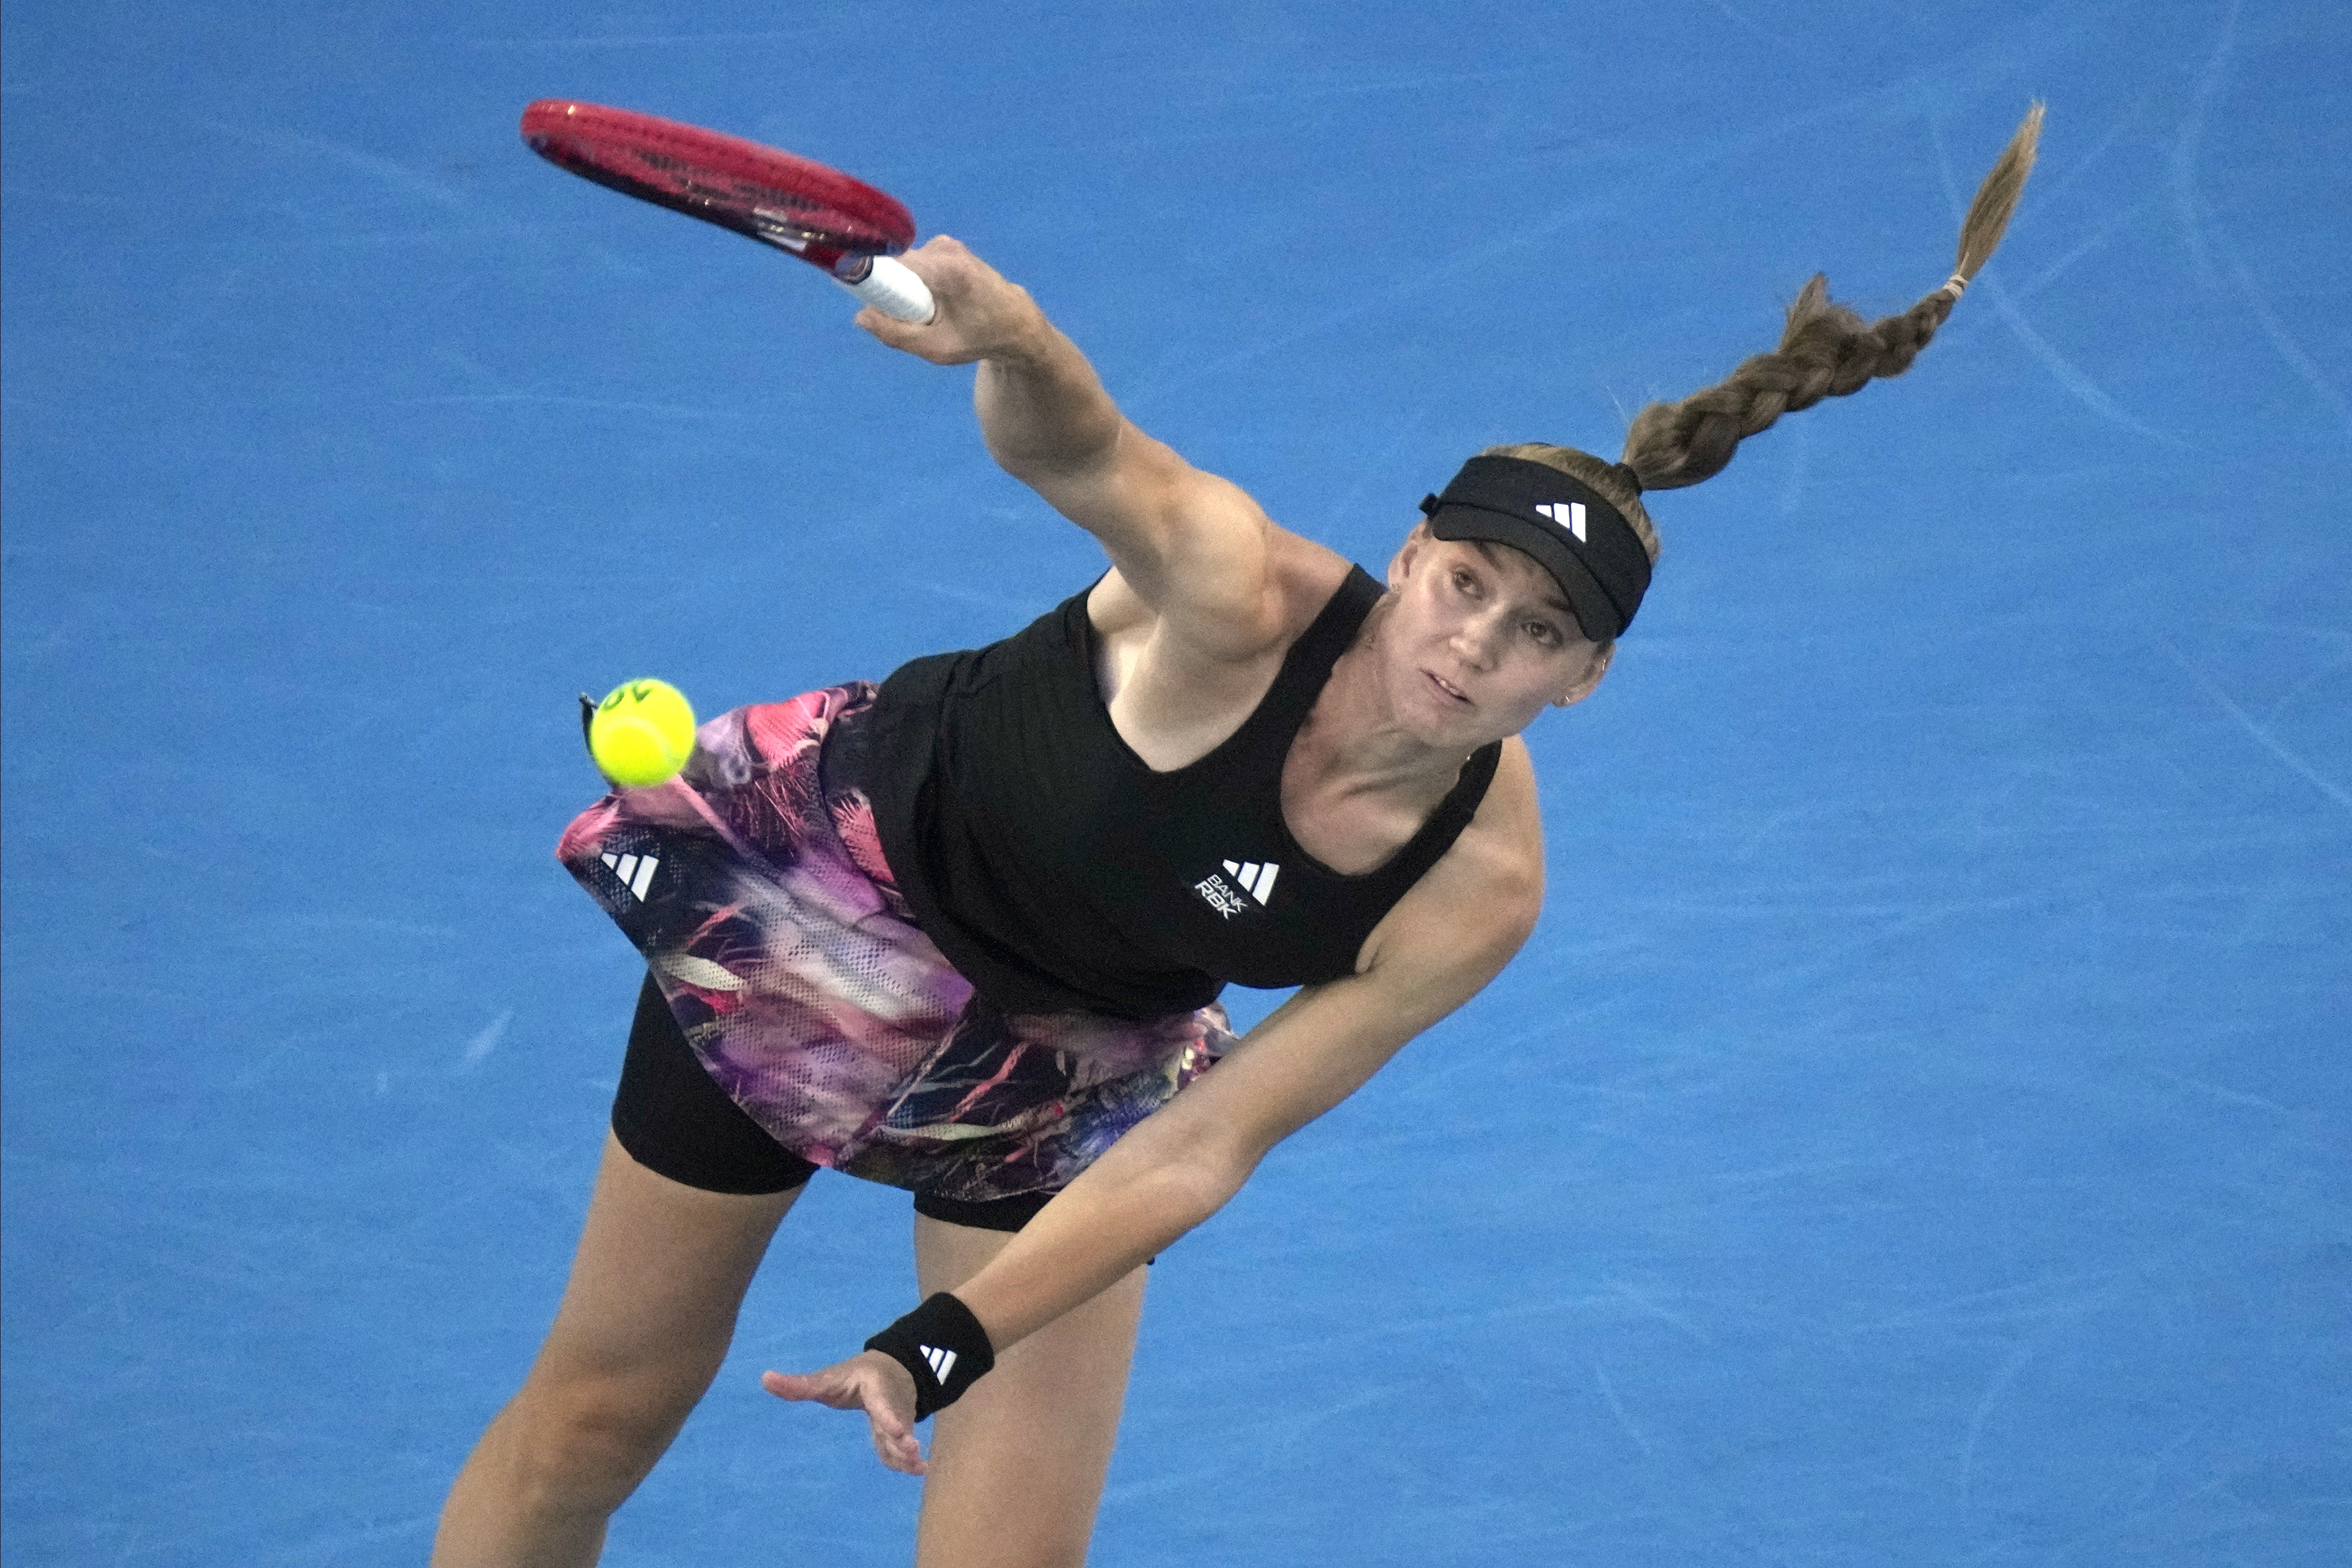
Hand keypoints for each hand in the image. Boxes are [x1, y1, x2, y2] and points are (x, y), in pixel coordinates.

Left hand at [761, 1350, 926, 1474]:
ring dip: (909, 1453)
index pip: (881, 1402)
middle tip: (912, 1449)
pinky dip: (909, 1459)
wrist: (890, 1371)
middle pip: (897, 1422)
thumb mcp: (828, 1378)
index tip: (896, 1428)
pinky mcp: (900, 1432)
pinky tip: (917, 1470)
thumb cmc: (852, 1378)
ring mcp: (898, 1418)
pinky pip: (903, 1448)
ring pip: (903, 1438)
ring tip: (918, 1467)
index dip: (889, 1415)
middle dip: (904, 1438)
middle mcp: (890, 1403)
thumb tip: (764, 1379)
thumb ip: (800, 1384)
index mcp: (873, 1386)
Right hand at [853, 236, 1044, 365]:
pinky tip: (941, 300)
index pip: (890, 265)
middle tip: (919, 318)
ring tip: (934, 311)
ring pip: (909, 265)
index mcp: (944, 268)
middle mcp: (945, 247)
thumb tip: (860, 316)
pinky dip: (923, 281)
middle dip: (898, 292)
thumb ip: (895, 334)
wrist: (1018, 323)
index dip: (877, 285)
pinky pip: (920, 262)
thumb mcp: (936, 347)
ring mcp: (949, 244)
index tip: (883, 309)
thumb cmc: (979, 339)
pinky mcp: (951, 246)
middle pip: (899, 266)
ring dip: (911, 288)